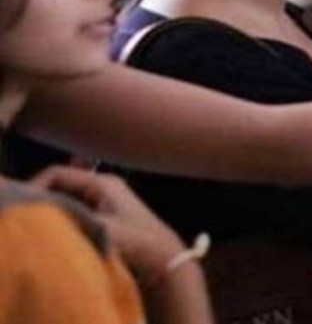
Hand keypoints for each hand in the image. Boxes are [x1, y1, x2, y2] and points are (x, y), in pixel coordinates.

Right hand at [31, 166, 185, 285]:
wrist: (162, 260)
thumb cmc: (136, 241)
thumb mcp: (97, 227)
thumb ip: (67, 215)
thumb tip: (42, 211)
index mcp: (102, 182)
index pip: (56, 174)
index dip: (36, 187)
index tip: (26, 206)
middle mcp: (103, 186)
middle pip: (61, 184)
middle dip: (44, 198)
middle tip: (32, 217)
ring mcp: (106, 200)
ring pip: (69, 198)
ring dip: (56, 209)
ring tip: (45, 225)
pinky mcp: (107, 215)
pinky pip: (77, 210)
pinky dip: (66, 217)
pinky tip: (62, 231)